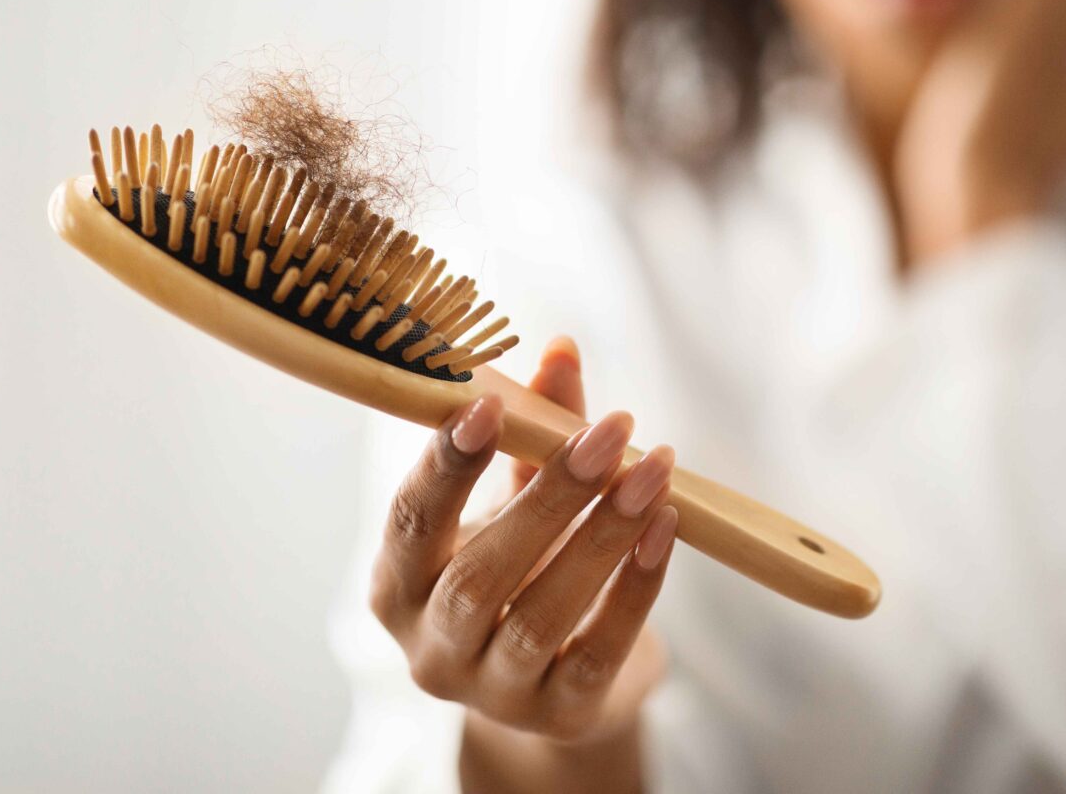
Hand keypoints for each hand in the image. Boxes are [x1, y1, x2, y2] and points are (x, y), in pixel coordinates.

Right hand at [368, 336, 678, 744]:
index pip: (411, 520)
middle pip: (479, 574)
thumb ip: (536, 431)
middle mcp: (431, 645)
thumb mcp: (521, 499)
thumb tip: (561, 350)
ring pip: (539, 616)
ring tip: (654, 470)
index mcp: (400, 582)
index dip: (446, 463)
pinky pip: (598, 652)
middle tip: (610, 431)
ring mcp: (491, 692)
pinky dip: (634, 588)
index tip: (490, 404)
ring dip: (602, 537)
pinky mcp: (558, 716)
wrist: (561, 681)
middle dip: (550, 496)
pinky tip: (665, 528)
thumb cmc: (527, 568)